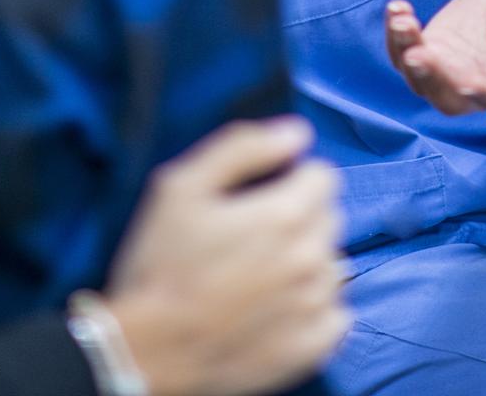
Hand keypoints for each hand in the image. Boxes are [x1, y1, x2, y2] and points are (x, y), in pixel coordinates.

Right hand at [103, 117, 350, 395]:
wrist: (149, 352)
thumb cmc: (160, 266)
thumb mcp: (182, 187)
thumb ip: (243, 148)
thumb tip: (297, 133)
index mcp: (286, 215)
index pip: (323, 175)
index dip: (290, 178)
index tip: (259, 196)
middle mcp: (313, 258)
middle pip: (329, 217)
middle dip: (299, 216)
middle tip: (251, 236)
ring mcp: (317, 306)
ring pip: (332, 263)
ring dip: (306, 261)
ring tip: (260, 275)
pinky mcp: (314, 345)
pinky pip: (336, 313)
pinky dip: (314, 307)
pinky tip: (277, 308)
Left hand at [384, 0, 485, 115]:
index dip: (483, 94)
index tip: (469, 82)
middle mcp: (474, 86)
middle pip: (446, 98)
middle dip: (429, 78)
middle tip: (416, 54)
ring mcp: (447, 70)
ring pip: (416, 76)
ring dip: (404, 51)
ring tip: (402, 19)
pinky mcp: (429, 49)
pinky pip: (403, 49)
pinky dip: (395, 32)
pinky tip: (397, 7)